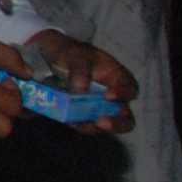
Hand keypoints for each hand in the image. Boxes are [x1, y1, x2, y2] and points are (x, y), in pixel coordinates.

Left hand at [13, 29, 135, 128]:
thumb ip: (80, 70)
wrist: (50, 58)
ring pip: (104, 126)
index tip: (108, 95)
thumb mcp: (76, 55)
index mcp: (118, 78)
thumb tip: (81, 89)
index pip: (130, 89)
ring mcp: (98, 108)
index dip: (124, 94)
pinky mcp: (83, 116)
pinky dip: (77, 125)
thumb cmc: (71, 54)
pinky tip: (68, 121)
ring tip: (79, 123)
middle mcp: (112, 97)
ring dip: (93, 127)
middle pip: (125, 117)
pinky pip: (84, 125)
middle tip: (101, 122)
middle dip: (116, 123)